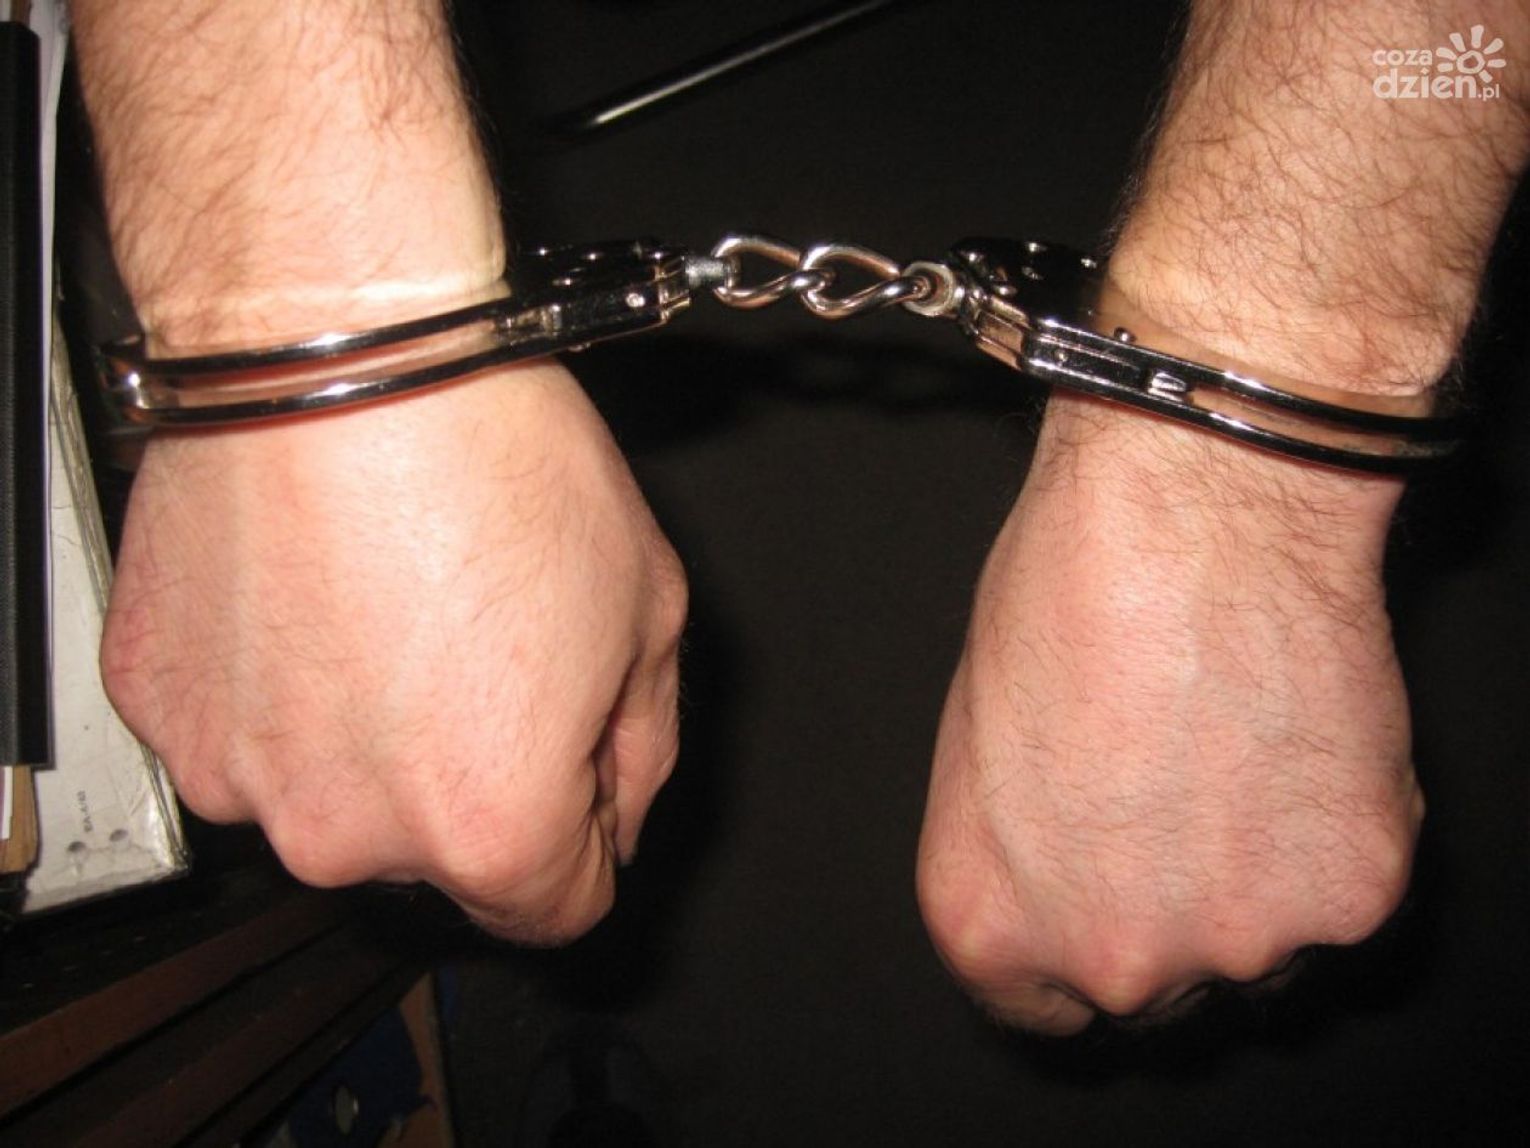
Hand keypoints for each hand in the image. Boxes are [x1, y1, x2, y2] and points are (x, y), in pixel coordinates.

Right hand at [101, 362, 686, 941]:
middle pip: (438, 850)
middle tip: (479, 639)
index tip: (572, 765)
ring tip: (392, 600)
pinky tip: (315, 592)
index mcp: (490, 823)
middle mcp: (351, 831)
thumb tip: (614, 811)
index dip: (584, 830)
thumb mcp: (649, 605)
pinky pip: (245, 728)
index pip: (555, 907)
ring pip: (332, 792)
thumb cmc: (494, 455)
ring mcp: (239, 775)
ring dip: (366, 730)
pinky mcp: (163, 707)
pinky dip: (280, 684)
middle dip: (474, 770)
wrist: (343, 344)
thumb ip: (641, 747)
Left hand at [916, 396, 1422, 1032]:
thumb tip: (1065, 876)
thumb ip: (1023, 852)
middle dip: (1162, 911)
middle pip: (1148, 983)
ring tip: (1234, 751)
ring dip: (1254, 880)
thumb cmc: (1065, 595)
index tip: (1096, 903)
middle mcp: (1109, 959)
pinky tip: (1295, 739)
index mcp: (989, 923)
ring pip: (1257, 947)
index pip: (1033, 1001)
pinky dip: (1332, 833)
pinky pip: (1341, 891)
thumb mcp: (984, 739)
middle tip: (1175, 800)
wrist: (1192, 513)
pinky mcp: (1350, 896)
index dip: (1067, 949)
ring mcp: (1239, 941)